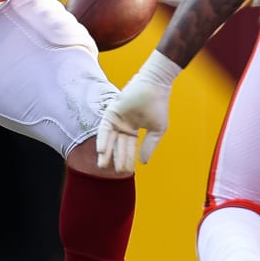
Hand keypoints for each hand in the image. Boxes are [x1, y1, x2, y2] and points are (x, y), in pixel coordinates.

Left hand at [96, 53, 181, 174]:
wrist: (155, 87)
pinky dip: (102, 139)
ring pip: (109, 139)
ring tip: (102, 166)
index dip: (127, 159)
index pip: (129, 148)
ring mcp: (116, 119)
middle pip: (117, 146)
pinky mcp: (111, 112)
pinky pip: (104, 128)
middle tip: (111, 173)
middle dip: (115, 159)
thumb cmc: (158, 105)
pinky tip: (101, 150)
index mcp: (133, 130)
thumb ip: (149, 146)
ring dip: (105, 152)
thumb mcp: (156, 130)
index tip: (126, 172)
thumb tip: (143, 163)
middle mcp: (123, 126)